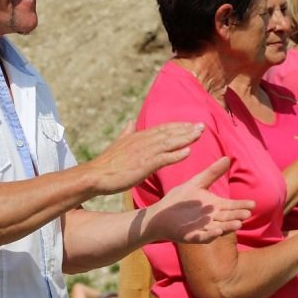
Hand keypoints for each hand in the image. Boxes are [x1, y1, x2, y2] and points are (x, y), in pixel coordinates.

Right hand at [88, 120, 204, 194]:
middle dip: (186, 129)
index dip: (178, 126)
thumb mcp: (118, 143)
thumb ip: (127, 132)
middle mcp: (143, 141)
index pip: (162, 128)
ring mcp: (144, 153)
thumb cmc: (106, 164)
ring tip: (199, 135)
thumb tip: (131, 121)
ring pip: (168, 143)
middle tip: (202, 126)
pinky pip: (163, 159)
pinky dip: (175, 155)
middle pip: (169, 133)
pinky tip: (187, 152)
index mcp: (138, 136)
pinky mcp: (143, 166)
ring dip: (185, 138)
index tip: (191, 124)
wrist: (95, 176)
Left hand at [147, 157, 254, 242]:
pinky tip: (217, 231)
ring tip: (238, 224)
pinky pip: (203, 237)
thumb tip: (227, 158)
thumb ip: (212, 173)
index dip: (241, 205)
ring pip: (218, 228)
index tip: (252, 204)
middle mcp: (212, 219)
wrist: (160, 213)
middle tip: (247, 214)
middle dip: (237, 216)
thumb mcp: (197, 183)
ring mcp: (203, 229)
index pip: (231, 206)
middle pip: (227, 218)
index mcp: (215, 207)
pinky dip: (210, 235)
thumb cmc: (179, 199)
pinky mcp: (191, 236)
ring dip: (228, 227)